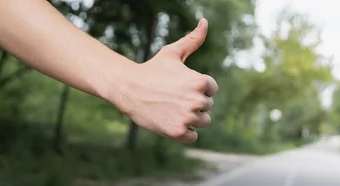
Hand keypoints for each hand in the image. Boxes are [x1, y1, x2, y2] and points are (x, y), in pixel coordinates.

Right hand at [110, 18, 217, 142]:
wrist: (128, 88)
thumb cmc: (152, 69)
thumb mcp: (172, 52)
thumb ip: (193, 40)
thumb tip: (205, 22)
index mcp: (200, 82)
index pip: (212, 89)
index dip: (198, 88)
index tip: (182, 86)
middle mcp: (197, 100)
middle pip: (207, 106)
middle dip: (194, 102)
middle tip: (174, 97)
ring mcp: (187, 118)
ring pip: (203, 122)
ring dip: (191, 117)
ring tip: (173, 108)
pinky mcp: (178, 132)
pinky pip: (193, 136)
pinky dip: (185, 132)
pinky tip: (172, 120)